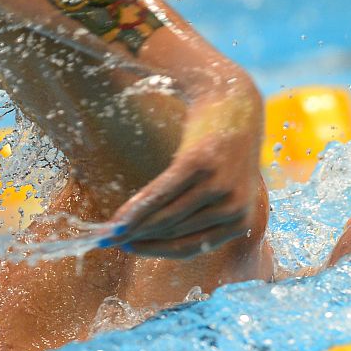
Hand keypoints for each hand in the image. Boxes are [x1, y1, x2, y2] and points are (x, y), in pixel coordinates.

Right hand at [101, 95, 263, 258]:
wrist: (234, 100)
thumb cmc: (223, 149)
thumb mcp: (223, 188)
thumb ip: (202, 214)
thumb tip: (156, 237)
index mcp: (241, 221)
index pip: (190, 246)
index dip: (155, 250)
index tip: (129, 249)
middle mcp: (233, 208)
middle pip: (173, 232)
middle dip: (138, 239)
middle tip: (110, 241)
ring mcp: (218, 185)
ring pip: (165, 217)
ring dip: (132, 227)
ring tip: (109, 231)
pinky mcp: (200, 163)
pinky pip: (160, 194)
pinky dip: (135, 209)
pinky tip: (118, 219)